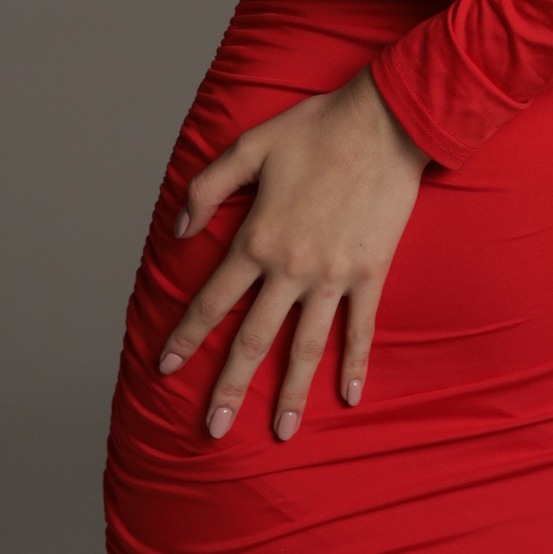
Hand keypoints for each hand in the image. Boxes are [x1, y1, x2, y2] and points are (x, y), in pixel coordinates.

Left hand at [158, 70, 429, 438]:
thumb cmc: (316, 127)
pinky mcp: (370, 272)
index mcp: (257, 239)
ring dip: (291, 393)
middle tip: (213, 430)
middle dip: (229, 387)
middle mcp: (290, 267)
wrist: (387, 121)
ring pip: (305, 346)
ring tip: (281, 432)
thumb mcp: (249, 147)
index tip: (165, 368)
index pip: (212, 301)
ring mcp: (333, 275)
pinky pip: (361, 328)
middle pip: (253, 340)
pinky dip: (354, 363)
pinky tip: (349, 396)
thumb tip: (179, 232)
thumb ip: (207, 189)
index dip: (186, 337)